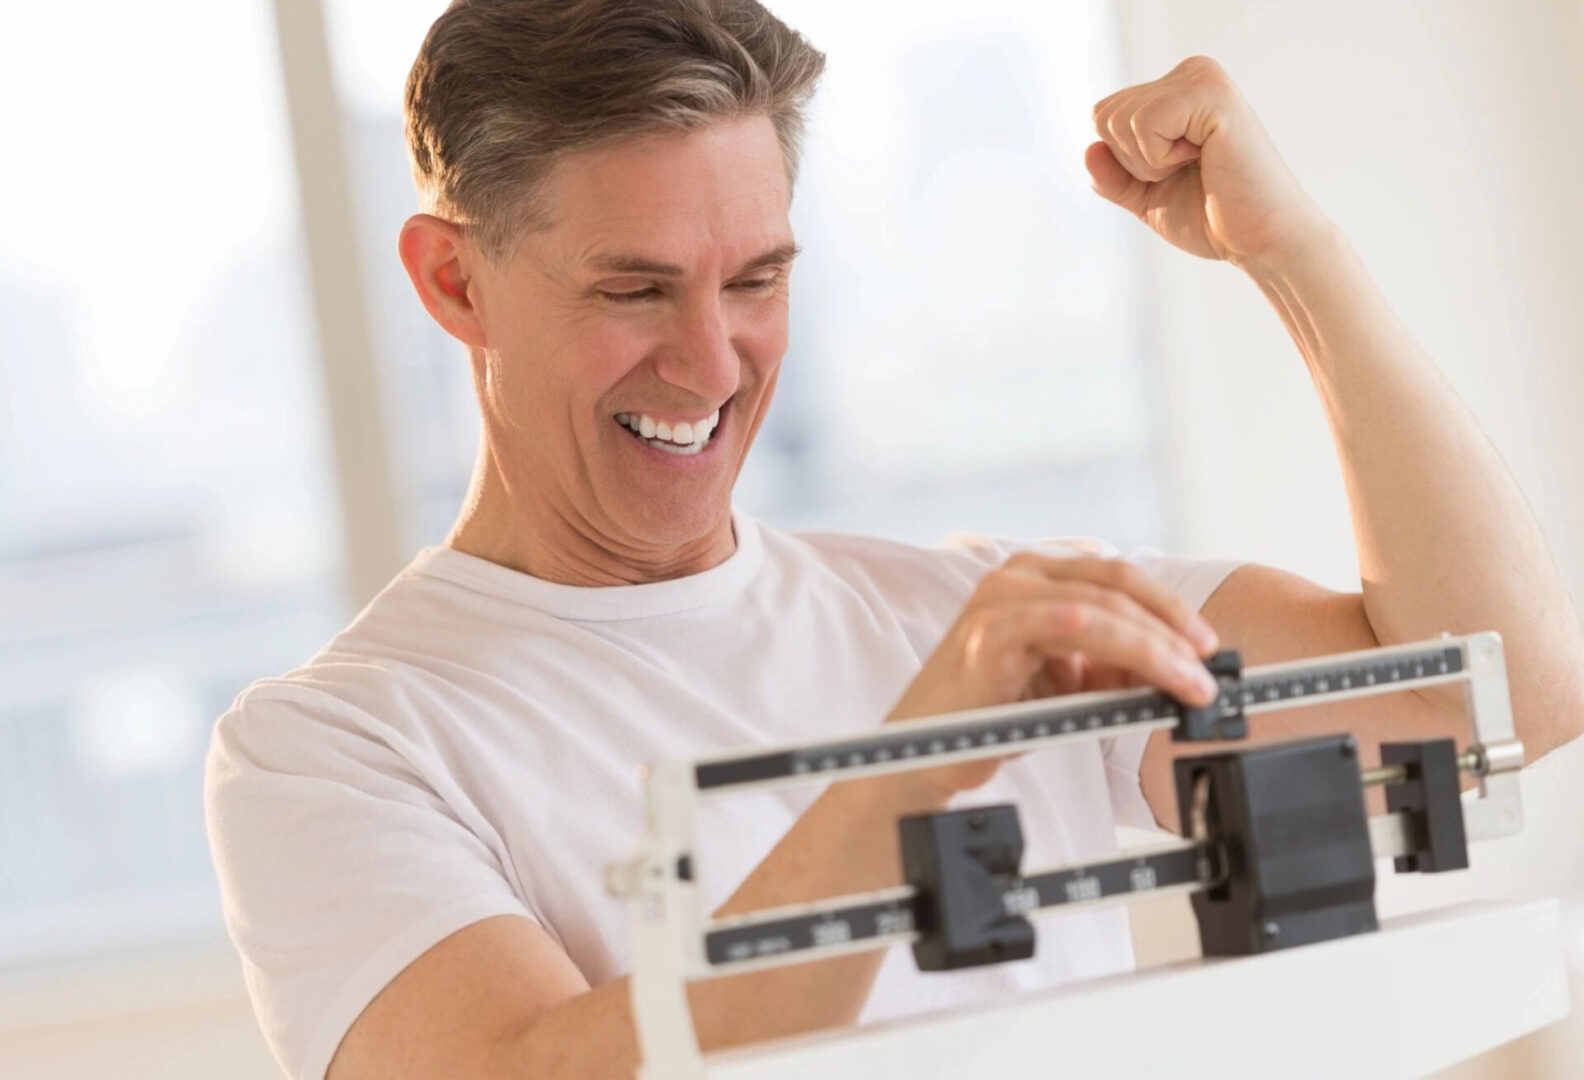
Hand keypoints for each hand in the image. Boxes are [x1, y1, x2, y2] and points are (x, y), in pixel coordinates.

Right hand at [885, 553, 1221, 796]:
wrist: (920, 755)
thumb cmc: (988, 715)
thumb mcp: (1064, 682)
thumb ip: (1112, 665)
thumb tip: (1180, 666)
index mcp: (1033, 577)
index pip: (1116, 577)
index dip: (1169, 606)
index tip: (1207, 645)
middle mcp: (1014, 576)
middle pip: (1116, 584)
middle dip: (1173, 627)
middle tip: (1209, 669)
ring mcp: (999, 600)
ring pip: (1102, 608)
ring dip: (1158, 648)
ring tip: (1191, 685)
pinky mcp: (989, 633)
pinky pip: (1072, 627)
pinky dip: (1122, 649)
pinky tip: (1152, 672)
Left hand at [1085, 56, 1331, 269]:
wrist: (1259, 241)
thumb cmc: (1212, 218)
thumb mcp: (1147, 197)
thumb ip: (1113, 175)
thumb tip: (1089, 149)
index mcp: (1176, 89)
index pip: (1103, 117)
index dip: (1124, 163)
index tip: (1175, 173)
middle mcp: (1191, 72)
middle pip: (1103, 115)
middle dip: (1132, 162)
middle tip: (1187, 172)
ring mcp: (1202, 78)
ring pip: (1117, 120)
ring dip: (1149, 162)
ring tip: (1198, 166)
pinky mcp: (1211, 93)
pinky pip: (1143, 124)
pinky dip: (1161, 158)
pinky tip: (1205, 158)